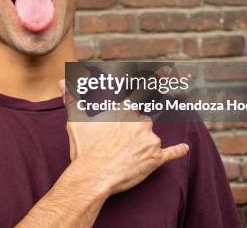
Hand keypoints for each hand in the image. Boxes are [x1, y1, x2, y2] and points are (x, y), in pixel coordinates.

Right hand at [60, 79, 188, 195]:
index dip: (156, 78)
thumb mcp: (76, 120)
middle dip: (135, 129)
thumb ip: (72, 98)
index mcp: (123, 110)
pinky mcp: (156, 158)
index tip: (167, 70)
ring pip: (152, 137)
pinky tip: (185, 148)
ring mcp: (150, 140)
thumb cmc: (84, 148)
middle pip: (143, 120)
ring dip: (144, 143)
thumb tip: (61, 82)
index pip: (141, 90)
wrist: (93, 176)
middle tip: (124, 140)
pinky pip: (171, 152)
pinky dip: (178, 150)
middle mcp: (140, 121)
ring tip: (126, 156)